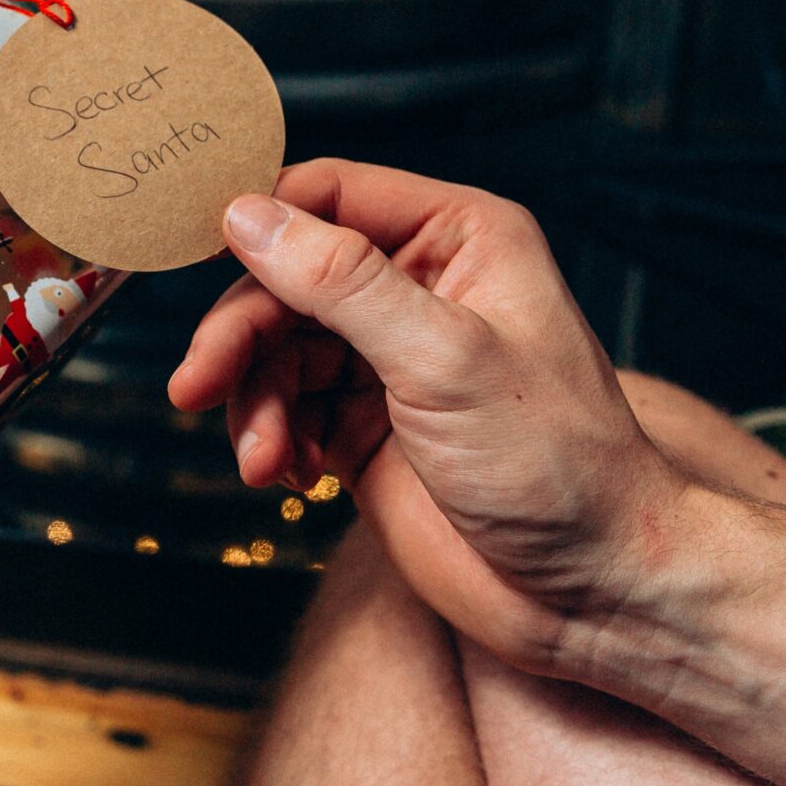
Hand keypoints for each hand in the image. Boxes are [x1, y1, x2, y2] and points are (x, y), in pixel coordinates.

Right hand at [169, 160, 693, 676]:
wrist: (589, 591)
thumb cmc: (558, 465)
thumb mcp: (444, 358)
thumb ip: (342, 283)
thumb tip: (249, 215)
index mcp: (459, 239)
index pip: (331, 194)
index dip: (260, 219)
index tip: (196, 255)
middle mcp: (420, 288)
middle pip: (285, 277)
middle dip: (239, 334)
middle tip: (197, 385)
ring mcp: (389, 361)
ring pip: (275, 349)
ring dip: (253, 402)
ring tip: (263, 459)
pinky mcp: (365, 429)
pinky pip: (286, 409)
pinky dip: (271, 439)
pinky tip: (288, 475)